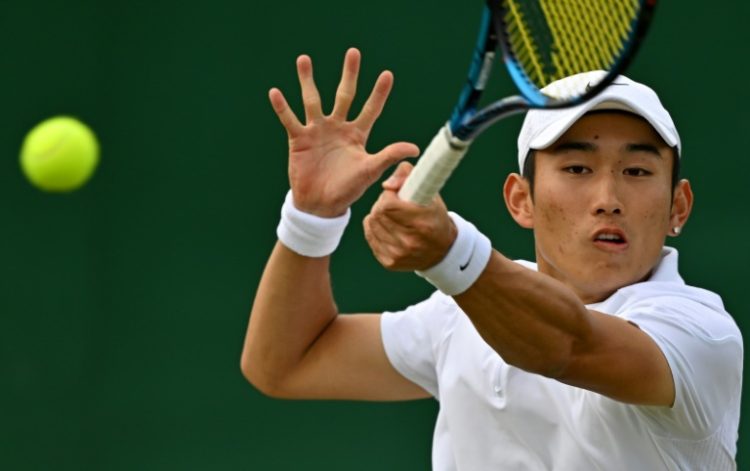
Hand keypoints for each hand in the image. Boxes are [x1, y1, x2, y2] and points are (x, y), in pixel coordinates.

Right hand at [269, 48, 419, 216]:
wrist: (321, 205)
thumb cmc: (347, 189)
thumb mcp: (370, 171)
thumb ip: (389, 156)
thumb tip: (415, 147)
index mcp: (357, 134)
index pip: (371, 109)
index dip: (379, 93)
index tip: (388, 74)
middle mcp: (338, 127)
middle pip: (344, 95)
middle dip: (349, 75)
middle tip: (353, 52)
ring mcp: (317, 131)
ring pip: (312, 100)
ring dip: (308, 81)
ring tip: (304, 59)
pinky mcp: (299, 139)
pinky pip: (290, 120)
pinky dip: (282, 107)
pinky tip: (275, 93)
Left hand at [364, 162, 456, 270]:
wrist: (442, 250)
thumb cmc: (434, 217)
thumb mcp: (429, 192)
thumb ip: (407, 176)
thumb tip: (387, 184)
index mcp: (422, 222)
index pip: (388, 205)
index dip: (388, 195)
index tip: (396, 194)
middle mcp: (410, 241)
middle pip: (378, 214)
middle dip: (382, 204)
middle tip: (392, 204)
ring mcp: (399, 254)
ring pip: (372, 224)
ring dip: (377, 215)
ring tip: (390, 214)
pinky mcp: (390, 262)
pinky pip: (370, 237)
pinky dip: (374, 228)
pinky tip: (385, 226)